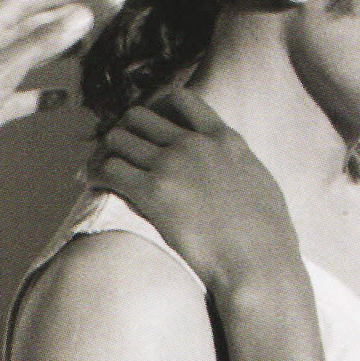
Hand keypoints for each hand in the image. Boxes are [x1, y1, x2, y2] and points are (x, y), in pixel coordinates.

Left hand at [0, 0, 92, 151]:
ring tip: (78, 49)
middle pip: (21, 29)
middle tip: (82, 15)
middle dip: (51, 20)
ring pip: (22, 60)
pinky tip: (60, 98)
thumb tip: (82, 16)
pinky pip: (20, 97)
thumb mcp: (3, 69)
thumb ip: (41, 43)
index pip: (17, 4)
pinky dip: (41, 96)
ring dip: (49, 53)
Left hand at [88, 86, 303, 299]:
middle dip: (125, 130)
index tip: (150, 126)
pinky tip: (91, 183)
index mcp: (224, 139)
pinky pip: (108, 169)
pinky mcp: (153, 192)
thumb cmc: (268, 235)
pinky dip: (95, 173)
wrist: (258, 262)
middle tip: (119, 150)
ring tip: (100, 167)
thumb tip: (229, 167)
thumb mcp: (260, 182)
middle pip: (140, 115)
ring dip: (105, 151)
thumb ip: (236, 164)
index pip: (181, 99)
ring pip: (118, 138)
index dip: (158, 108)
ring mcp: (172, 165)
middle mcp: (195, 144)